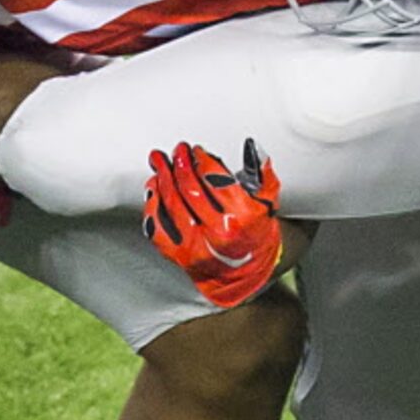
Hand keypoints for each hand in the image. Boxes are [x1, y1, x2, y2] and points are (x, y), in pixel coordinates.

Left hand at [144, 139, 282, 307]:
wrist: (246, 271)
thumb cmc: (255, 234)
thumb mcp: (267, 201)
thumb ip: (262, 172)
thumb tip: (252, 147)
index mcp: (241, 218)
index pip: (214, 179)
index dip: (202, 159)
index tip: (197, 151)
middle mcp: (218, 233)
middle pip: (189, 188)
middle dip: (180, 164)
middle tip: (177, 151)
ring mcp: (196, 245)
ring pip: (171, 204)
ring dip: (162, 178)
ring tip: (160, 163)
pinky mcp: (179, 255)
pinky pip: (157, 227)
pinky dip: (152, 205)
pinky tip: (153, 190)